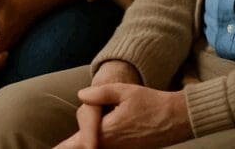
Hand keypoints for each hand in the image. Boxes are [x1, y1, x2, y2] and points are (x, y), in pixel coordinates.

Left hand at [56, 84, 191, 148]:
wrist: (178, 118)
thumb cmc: (152, 102)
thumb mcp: (124, 91)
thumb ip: (99, 93)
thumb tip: (80, 96)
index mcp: (108, 131)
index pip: (79, 141)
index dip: (64, 147)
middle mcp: (113, 144)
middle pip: (84, 144)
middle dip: (71, 144)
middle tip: (56, 147)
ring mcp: (122, 148)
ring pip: (95, 145)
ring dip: (83, 142)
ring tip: (67, 144)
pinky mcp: (129, 148)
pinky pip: (107, 147)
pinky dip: (95, 142)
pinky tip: (91, 139)